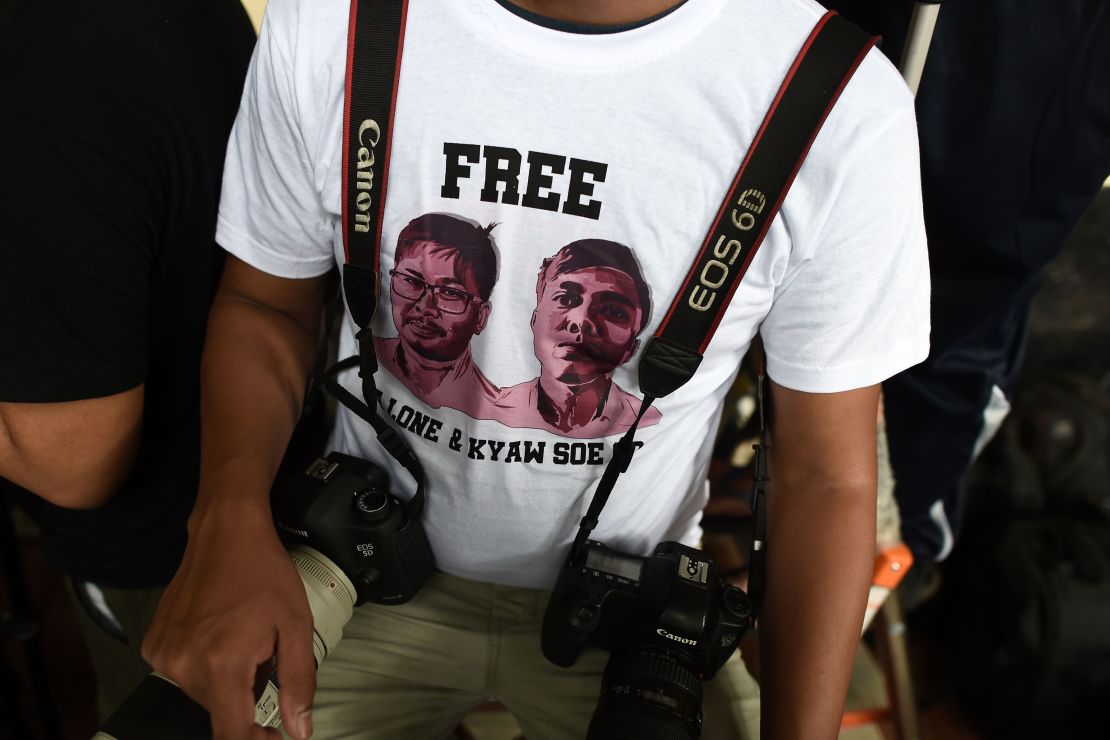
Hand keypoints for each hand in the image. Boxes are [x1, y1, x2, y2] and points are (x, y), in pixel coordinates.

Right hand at [143, 504, 315, 739]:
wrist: (226, 532)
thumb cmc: (264, 573)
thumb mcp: (296, 626)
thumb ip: (298, 682)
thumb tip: (299, 730)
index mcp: (221, 664)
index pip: (231, 734)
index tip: (272, 735)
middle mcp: (184, 664)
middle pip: (220, 711)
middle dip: (247, 694)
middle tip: (266, 656)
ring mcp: (163, 654)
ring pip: (203, 693)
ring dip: (228, 678)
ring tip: (243, 637)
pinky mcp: (153, 644)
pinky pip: (185, 672)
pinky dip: (207, 664)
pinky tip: (221, 633)